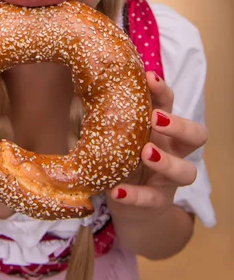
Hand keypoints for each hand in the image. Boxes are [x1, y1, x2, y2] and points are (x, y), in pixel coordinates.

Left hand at [106, 71, 207, 221]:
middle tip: (156, 119)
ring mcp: (169, 178)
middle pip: (196, 135)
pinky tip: (117, 190)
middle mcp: (172, 150)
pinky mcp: (157, 201)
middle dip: (179, 125)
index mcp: (161, 127)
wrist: (128, 202)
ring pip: (187, 171)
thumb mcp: (119, 133)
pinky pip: (152, 199)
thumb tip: (84, 81)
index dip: (163, 90)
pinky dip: (135, 196)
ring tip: (145, 152)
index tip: (149, 77)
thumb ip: (111, 113)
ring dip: (167, 161)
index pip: (169, 103)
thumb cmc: (123, 156)